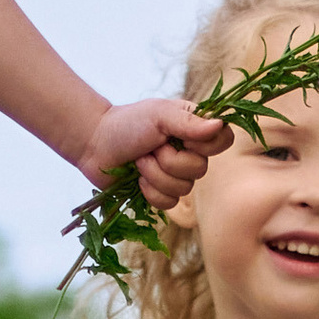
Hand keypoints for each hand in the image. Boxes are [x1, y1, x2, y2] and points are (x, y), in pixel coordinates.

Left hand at [80, 96, 228, 213]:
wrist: (95, 144)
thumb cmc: (127, 123)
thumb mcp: (159, 115)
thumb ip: (189, 122)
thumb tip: (219, 125)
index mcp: (194, 129)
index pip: (223, 140)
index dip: (206, 145)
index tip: (182, 138)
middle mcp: (190, 152)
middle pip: (201, 169)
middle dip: (169, 160)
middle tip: (151, 147)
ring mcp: (176, 175)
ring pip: (183, 189)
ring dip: (155, 175)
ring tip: (140, 160)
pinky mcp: (160, 193)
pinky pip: (168, 203)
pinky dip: (150, 191)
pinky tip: (138, 179)